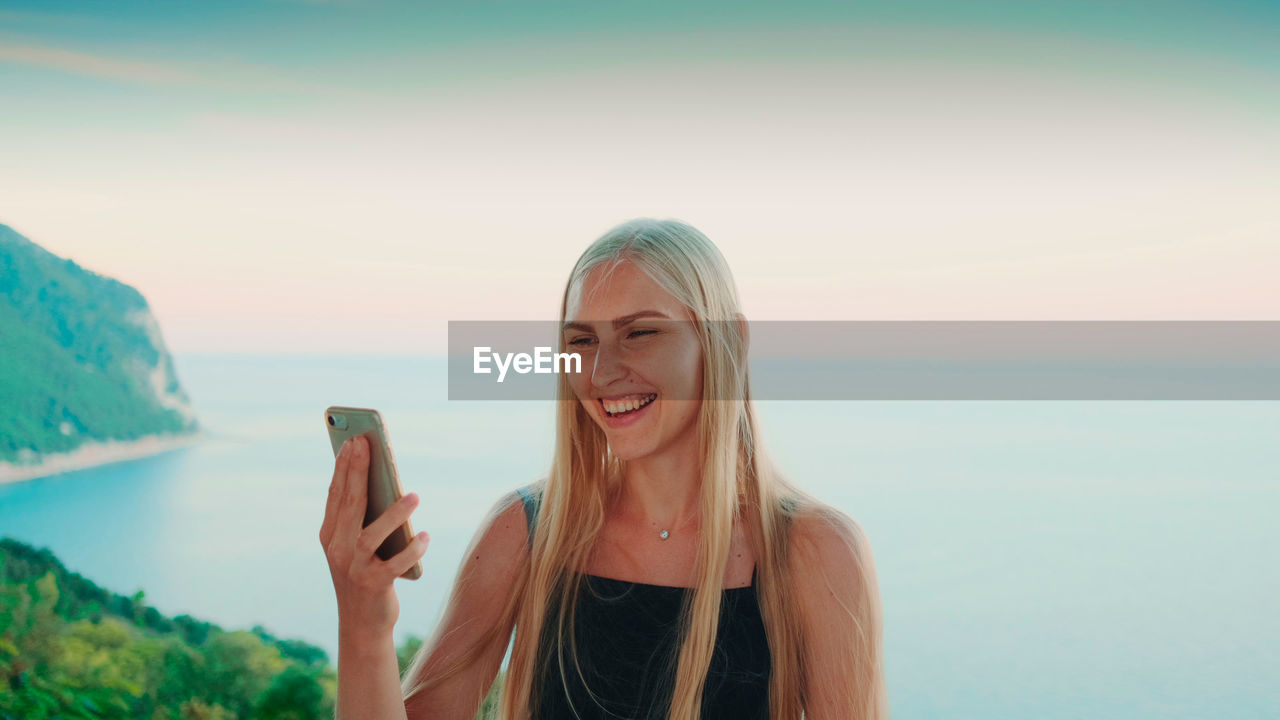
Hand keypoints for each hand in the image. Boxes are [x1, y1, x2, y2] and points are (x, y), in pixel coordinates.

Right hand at [320, 434, 429, 637]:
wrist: (362, 624)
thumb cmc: (365, 573)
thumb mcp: (357, 544)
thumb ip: (362, 516)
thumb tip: (383, 478)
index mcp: (330, 535)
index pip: (336, 495)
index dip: (343, 467)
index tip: (352, 440)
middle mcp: (338, 549)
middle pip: (349, 506)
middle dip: (357, 473)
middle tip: (367, 444)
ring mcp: (354, 568)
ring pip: (371, 535)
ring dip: (393, 514)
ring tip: (414, 496)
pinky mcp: (374, 585)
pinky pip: (395, 564)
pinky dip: (411, 550)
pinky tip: (425, 537)